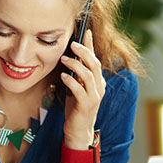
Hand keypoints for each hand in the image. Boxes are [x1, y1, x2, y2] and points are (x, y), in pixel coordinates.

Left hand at [60, 30, 105, 148]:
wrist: (78, 131)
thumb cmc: (76, 109)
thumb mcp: (77, 88)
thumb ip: (76, 75)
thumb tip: (70, 57)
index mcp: (98, 82)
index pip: (95, 59)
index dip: (91, 45)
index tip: (85, 32)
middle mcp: (99, 87)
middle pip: (94, 64)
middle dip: (84, 52)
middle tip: (73, 44)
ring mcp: (94, 97)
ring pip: (88, 75)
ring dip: (76, 65)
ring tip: (64, 59)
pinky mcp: (86, 105)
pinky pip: (79, 89)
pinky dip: (71, 81)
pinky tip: (63, 76)